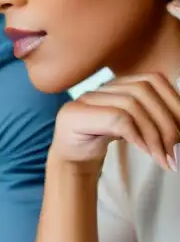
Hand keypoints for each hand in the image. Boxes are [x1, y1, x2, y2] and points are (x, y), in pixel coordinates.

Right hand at [49, 73, 179, 173]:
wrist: (71, 161)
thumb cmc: (102, 141)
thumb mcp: (133, 125)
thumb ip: (151, 115)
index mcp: (116, 84)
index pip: (153, 80)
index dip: (174, 102)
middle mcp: (100, 87)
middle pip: (144, 90)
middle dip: (167, 122)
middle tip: (177, 151)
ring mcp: (85, 98)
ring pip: (132, 104)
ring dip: (153, 134)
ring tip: (162, 157)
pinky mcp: (74, 114)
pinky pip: (116, 118)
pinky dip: (136, 136)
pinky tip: (144, 151)